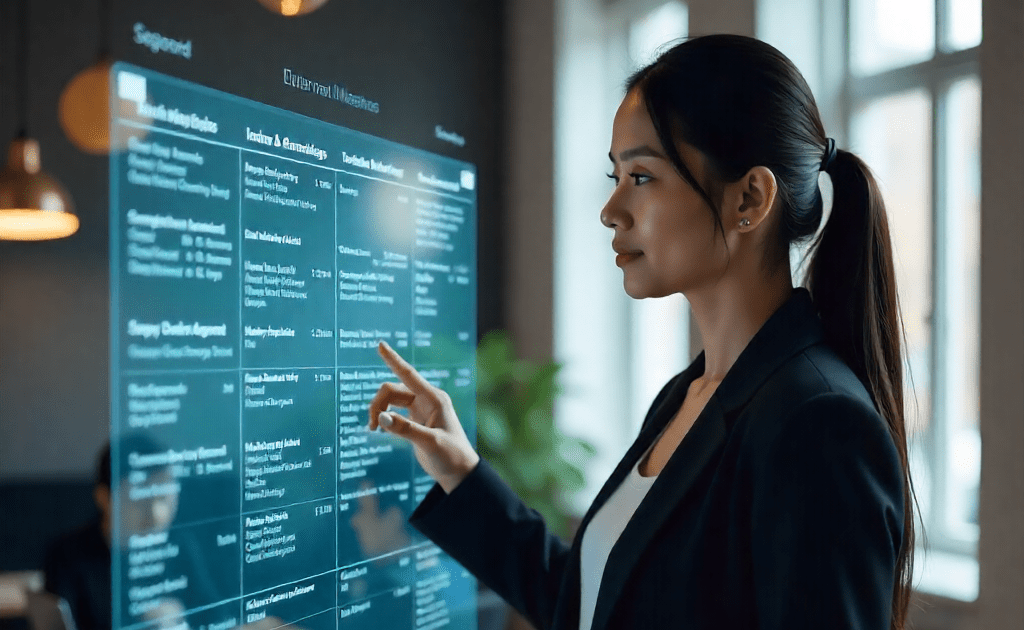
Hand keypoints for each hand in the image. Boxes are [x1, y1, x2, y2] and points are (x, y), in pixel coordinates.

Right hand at [369, 340, 479, 493]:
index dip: (393, 359)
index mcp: (434, 399)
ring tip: (373, 430)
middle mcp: (426, 400)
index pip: (408, 374)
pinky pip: (393, 412)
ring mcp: (420, 410)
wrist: (459, 473)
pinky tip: (378, 429)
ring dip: (379, 411)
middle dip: (378, 404)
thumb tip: (382, 417)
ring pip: (390, 401)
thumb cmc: (451, 456)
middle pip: (392, 390)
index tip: (380, 344)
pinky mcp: (415, 421)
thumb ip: (406, 430)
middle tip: (372, 426)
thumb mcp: (430, 443)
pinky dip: (384, 418)